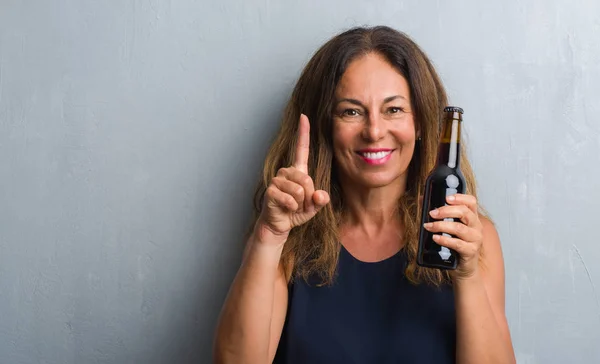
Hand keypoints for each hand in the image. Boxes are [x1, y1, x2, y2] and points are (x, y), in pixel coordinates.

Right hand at [256, 114, 329, 242]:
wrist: (279, 225)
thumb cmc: (296, 212)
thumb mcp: (313, 207)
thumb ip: (321, 200)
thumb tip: (321, 196)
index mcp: (298, 171)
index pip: (301, 148)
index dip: (303, 132)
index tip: (304, 116)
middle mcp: (286, 172)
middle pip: (307, 179)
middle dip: (308, 196)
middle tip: (300, 204)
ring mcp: (277, 180)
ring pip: (299, 190)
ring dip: (300, 203)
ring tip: (293, 206)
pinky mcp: (271, 191)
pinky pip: (290, 199)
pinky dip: (292, 207)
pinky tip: (286, 209)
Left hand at [423, 194, 482, 279]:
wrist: (463, 267)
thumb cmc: (455, 244)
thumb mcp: (449, 227)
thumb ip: (439, 213)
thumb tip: (421, 199)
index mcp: (472, 217)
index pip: (471, 202)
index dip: (460, 197)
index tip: (446, 198)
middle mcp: (476, 226)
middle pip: (464, 212)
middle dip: (445, 211)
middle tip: (432, 213)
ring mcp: (475, 239)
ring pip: (459, 228)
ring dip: (441, 226)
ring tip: (428, 226)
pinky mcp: (471, 251)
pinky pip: (457, 244)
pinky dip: (444, 240)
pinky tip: (435, 238)